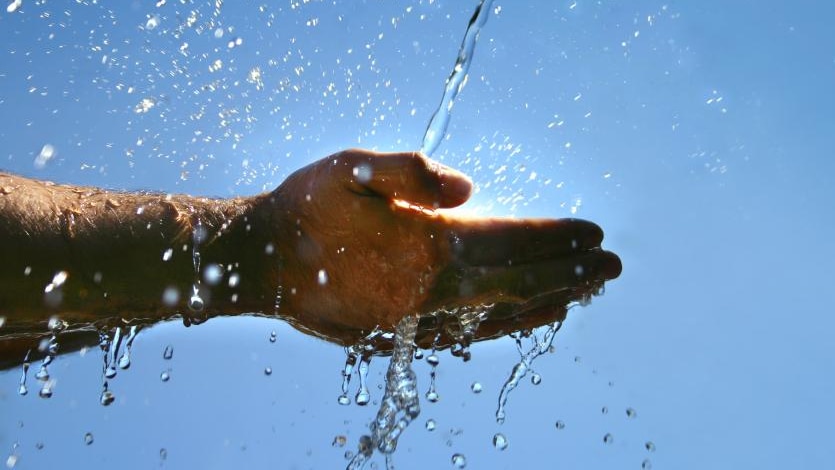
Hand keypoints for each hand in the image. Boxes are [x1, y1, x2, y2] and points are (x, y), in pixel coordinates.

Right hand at [260, 149, 621, 337]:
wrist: (260, 263)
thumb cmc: (305, 208)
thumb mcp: (351, 168)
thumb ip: (411, 172)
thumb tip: (469, 189)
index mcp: (424, 247)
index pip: (510, 242)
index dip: (556, 236)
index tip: (596, 232)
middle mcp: (430, 292)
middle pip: (517, 283)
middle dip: (569, 273)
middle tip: (612, 266)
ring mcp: (418, 321)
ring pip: (500, 316)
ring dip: (548, 301)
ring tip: (584, 292)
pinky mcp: (402, 338)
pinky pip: (470, 335)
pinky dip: (508, 326)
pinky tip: (526, 318)